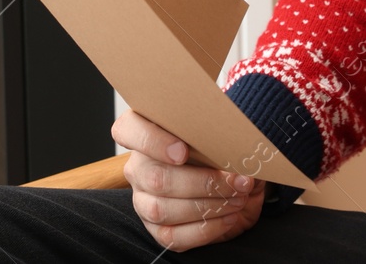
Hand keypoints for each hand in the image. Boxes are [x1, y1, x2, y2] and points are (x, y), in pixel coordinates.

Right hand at [112, 109, 265, 250]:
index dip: (151, 141)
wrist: (234, 184)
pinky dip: (206, 228)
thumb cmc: (224, 152)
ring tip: (237, 198)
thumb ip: (220, 134)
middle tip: (237, 180)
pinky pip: (172, 236)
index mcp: (146, 131)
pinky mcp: (155, 228)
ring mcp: (143, 199)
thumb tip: (238, 143)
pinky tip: (228, 216)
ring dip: (208, 206)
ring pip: (162, 209)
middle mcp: (139, 166)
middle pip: (155, 177)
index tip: (183, 151)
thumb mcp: (224, 136)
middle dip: (203, 182)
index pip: (127, 130)